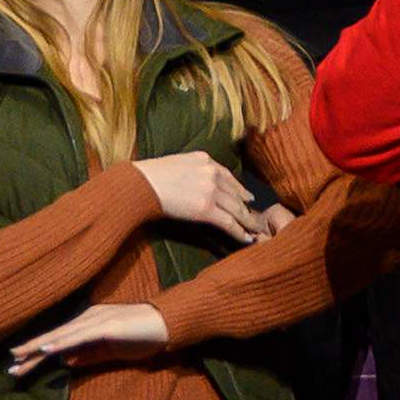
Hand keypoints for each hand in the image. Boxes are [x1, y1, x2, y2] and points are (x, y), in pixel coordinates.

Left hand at [6, 301, 176, 376]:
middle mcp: (88, 318)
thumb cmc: (142, 337)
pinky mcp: (106, 326)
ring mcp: (96, 320)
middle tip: (9, 366)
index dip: (37, 354)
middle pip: (54, 337)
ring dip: (39, 348)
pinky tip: (47, 350)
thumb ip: (88, 356)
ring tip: (20, 358)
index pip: (58, 341)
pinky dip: (61, 343)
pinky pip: (79, 336)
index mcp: (88, 324)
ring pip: (61, 336)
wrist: (168, 325)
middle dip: (31, 352)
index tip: (18, 366)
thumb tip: (64, 363)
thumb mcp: (110, 351)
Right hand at [131, 148, 279, 240]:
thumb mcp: (179, 162)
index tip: (248, 199)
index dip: (240, 191)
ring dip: (248, 222)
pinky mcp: (206, 209)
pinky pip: (228, 222)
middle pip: (236, 194)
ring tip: (257, 231)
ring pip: (237, 209)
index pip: (229, 178)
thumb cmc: (152, 175)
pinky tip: (246, 238)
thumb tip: (199, 180)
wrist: (142, 184)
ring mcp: (211, 191)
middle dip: (248, 208)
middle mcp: (213, 174)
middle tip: (258, 218)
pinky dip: (239, 231)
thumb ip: (195, 169)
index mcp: (207, 161)